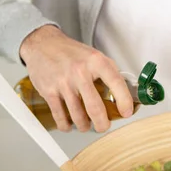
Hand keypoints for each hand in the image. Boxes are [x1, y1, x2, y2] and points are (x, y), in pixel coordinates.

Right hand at [19, 25, 133, 132]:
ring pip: (78, 116)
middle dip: (102, 124)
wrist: (44, 44)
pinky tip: (69, 123)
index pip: (116, 82)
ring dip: (84, 126)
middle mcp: (80, 72)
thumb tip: (122, 91)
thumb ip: (108, 72)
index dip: (124, 100)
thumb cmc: (70, 52)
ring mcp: (64, 83)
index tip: (126, 112)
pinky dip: (66, 125)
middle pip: (95, 107)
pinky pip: (60, 117)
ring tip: (87, 125)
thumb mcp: (94, 55)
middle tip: (104, 126)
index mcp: (95, 61)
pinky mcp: (49, 92)